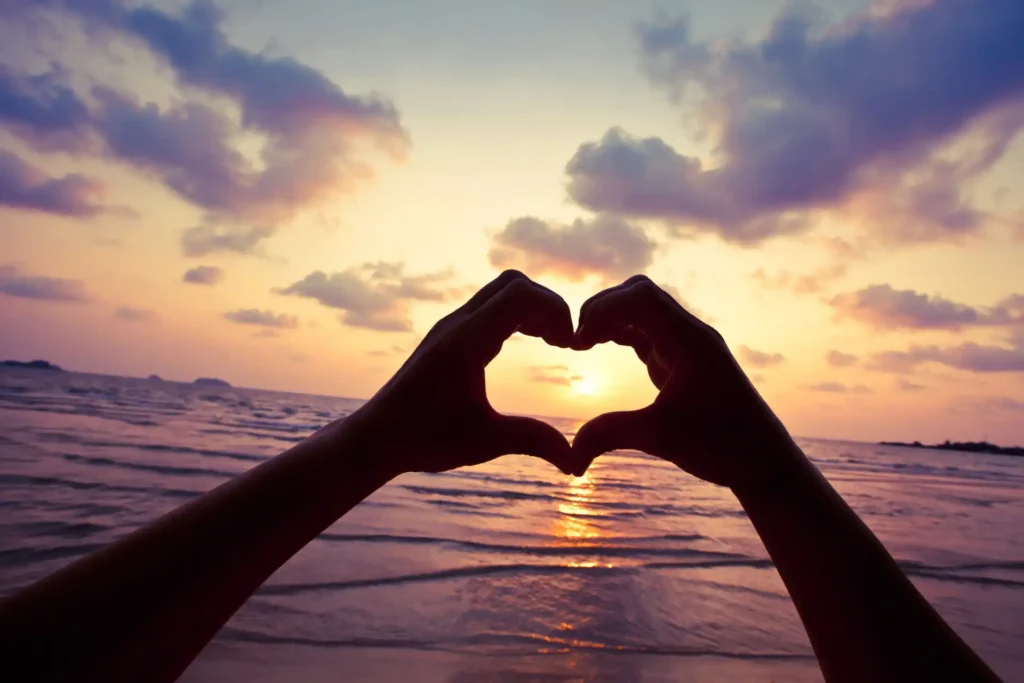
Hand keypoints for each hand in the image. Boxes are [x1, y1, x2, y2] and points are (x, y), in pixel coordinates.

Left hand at [348, 270, 582, 476]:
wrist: (376, 437)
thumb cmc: (424, 439)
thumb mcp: (484, 442)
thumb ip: (532, 441)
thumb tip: (576, 464)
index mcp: (466, 342)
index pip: (519, 294)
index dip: (555, 310)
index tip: (571, 346)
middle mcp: (457, 325)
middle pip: (513, 283)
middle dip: (547, 305)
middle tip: (565, 343)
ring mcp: (451, 327)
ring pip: (501, 292)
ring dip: (532, 310)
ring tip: (554, 343)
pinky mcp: (448, 335)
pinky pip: (489, 307)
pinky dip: (515, 316)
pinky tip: (528, 346)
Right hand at [572, 275, 800, 491]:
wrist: (765, 462)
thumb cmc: (724, 447)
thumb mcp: (662, 438)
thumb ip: (611, 435)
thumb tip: (569, 456)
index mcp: (689, 341)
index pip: (640, 297)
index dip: (602, 309)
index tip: (576, 343)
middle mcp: (689, 335)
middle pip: (638, 294)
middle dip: (602, 309)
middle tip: (575, 342)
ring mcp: (687, 346)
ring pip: (642, 312)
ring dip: (610, 320)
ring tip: (580, 345)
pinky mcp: (682, 361)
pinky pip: (646, 333)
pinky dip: (620, 335)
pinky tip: (599, 349)